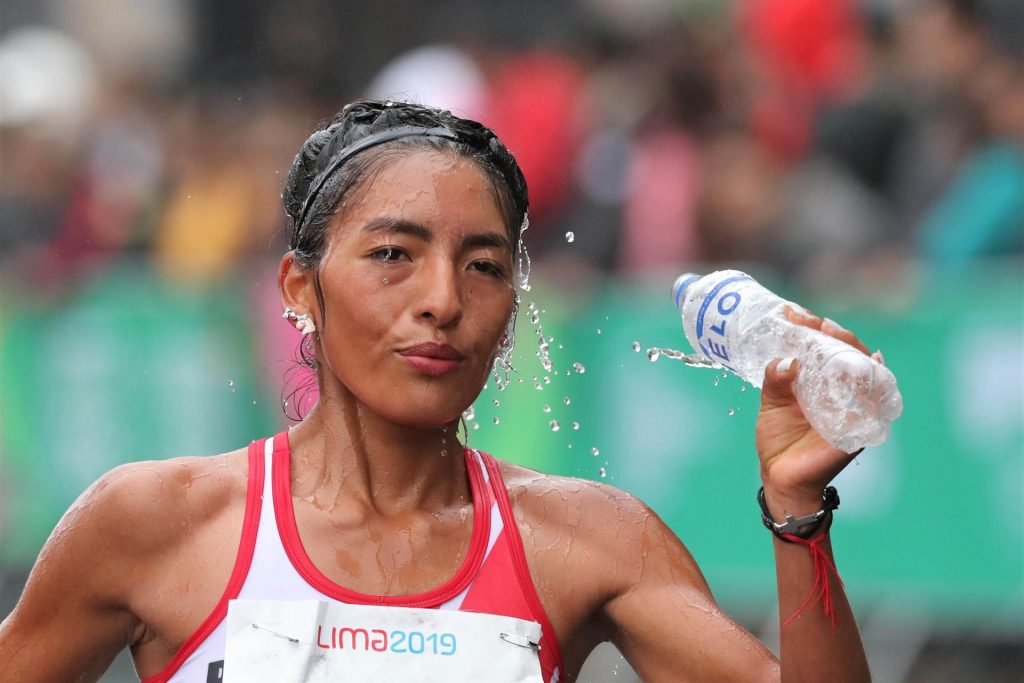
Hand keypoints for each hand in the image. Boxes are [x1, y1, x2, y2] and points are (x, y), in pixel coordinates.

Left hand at [754, 307, 881, 514]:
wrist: (782, 478)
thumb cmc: (780, 442)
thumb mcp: (772, 404)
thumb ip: (775, 380)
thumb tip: (785, 359)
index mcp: (823, 385)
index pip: (829, 350)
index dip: (817, 330)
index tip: (795, 314)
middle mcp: (844, 395)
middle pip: (853, 357)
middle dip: (839, 335)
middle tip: (817, 322)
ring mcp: (855, 411)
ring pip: (867, 374)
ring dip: (854, 351)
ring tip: (835, 335)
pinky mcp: (859, 430)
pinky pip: (875, 405)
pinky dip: (875, 384)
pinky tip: (872, 364)